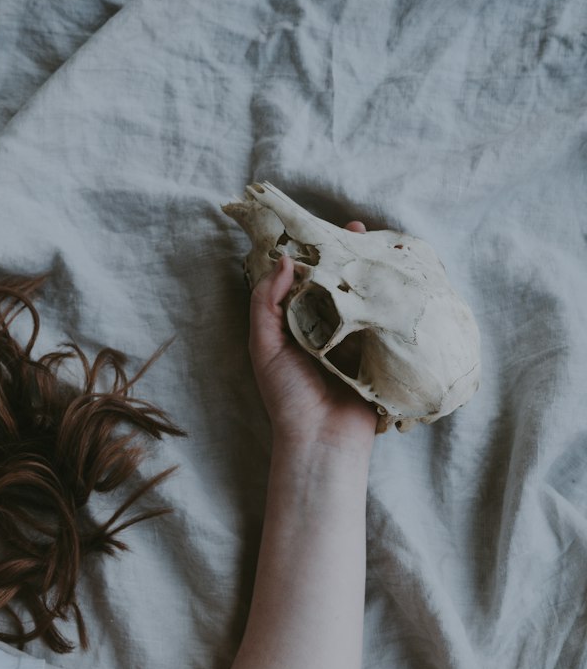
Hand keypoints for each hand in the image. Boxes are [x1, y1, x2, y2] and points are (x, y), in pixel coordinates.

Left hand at [247, 220, 378, 446]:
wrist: (321, 440)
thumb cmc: (287, 397)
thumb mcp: (264, 347)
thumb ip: (265, 304)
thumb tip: (284, 260)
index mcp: (298, 325)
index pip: (308, 280)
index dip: (316, 253)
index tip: (326, 229)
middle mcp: (328, 329)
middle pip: (341, 283)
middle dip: (351, 256)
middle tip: (361, 229)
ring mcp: (357, 340)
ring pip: (366, 298)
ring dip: (375, 273)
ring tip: (384, 247)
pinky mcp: (380, 354)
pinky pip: (388, 321)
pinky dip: (395, 301)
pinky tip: (403, 279)